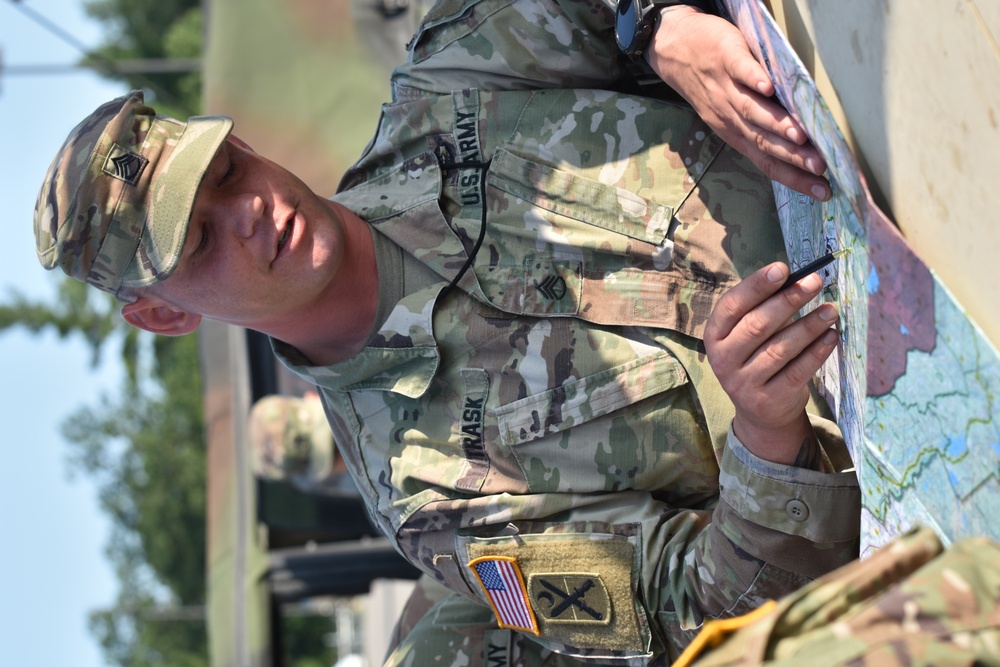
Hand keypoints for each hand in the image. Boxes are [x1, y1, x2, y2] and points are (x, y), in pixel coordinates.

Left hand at [645, 8, 830, 200]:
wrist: (676, 50)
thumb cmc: (712, 84)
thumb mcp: (732, 114)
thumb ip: (761, 128)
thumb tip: (804, 145)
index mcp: (736, 134)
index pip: (768, 162)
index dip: (795, 178)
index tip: (824, 192)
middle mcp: (731, 118)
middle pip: (763, 142)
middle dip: (793, 157)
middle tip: (820, 166)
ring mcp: (727, 89)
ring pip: (751, 112)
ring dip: (776, 125)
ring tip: (801, 136)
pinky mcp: (726, 59)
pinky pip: (739, 72)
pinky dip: (752, 80)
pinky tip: (768, 87)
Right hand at [703, 263, 838, 466]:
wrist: (759, 412)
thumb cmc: (756, 358)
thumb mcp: (748, 335)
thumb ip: (763, 309)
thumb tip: (797, 280)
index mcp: (715, 336)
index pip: (731, 306)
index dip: (756, 286)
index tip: (783, 268)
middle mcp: (724, 359)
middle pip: (757, 325)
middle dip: (788, 300)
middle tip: (815, 281)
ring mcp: (744, 382)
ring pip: (779, 349)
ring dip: (808, 326)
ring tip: (830, 309)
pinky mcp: (769, 399)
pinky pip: (797, 371)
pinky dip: (816, 352)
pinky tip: (831, 336)